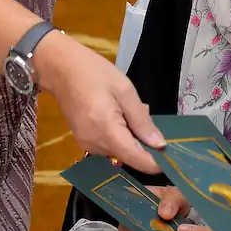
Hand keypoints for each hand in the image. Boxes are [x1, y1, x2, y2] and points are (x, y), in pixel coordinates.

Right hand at [37, 31, 165, 171]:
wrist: (60, 68)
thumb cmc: (94, 72)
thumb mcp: (124, 89)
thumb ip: (141, 119)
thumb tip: (159, 145)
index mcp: (106, 130)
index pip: (135, 159)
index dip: (155, 163)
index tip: (171, 159)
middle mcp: (94, 144)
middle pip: (128, 156)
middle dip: (142, 143)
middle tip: (145, 115)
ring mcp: (86, 144)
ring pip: (118, 152)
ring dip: (129, 138)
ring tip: (127, 110)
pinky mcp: (82, 141)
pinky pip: (107, 146)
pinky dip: (118, 135)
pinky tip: (116, 114)